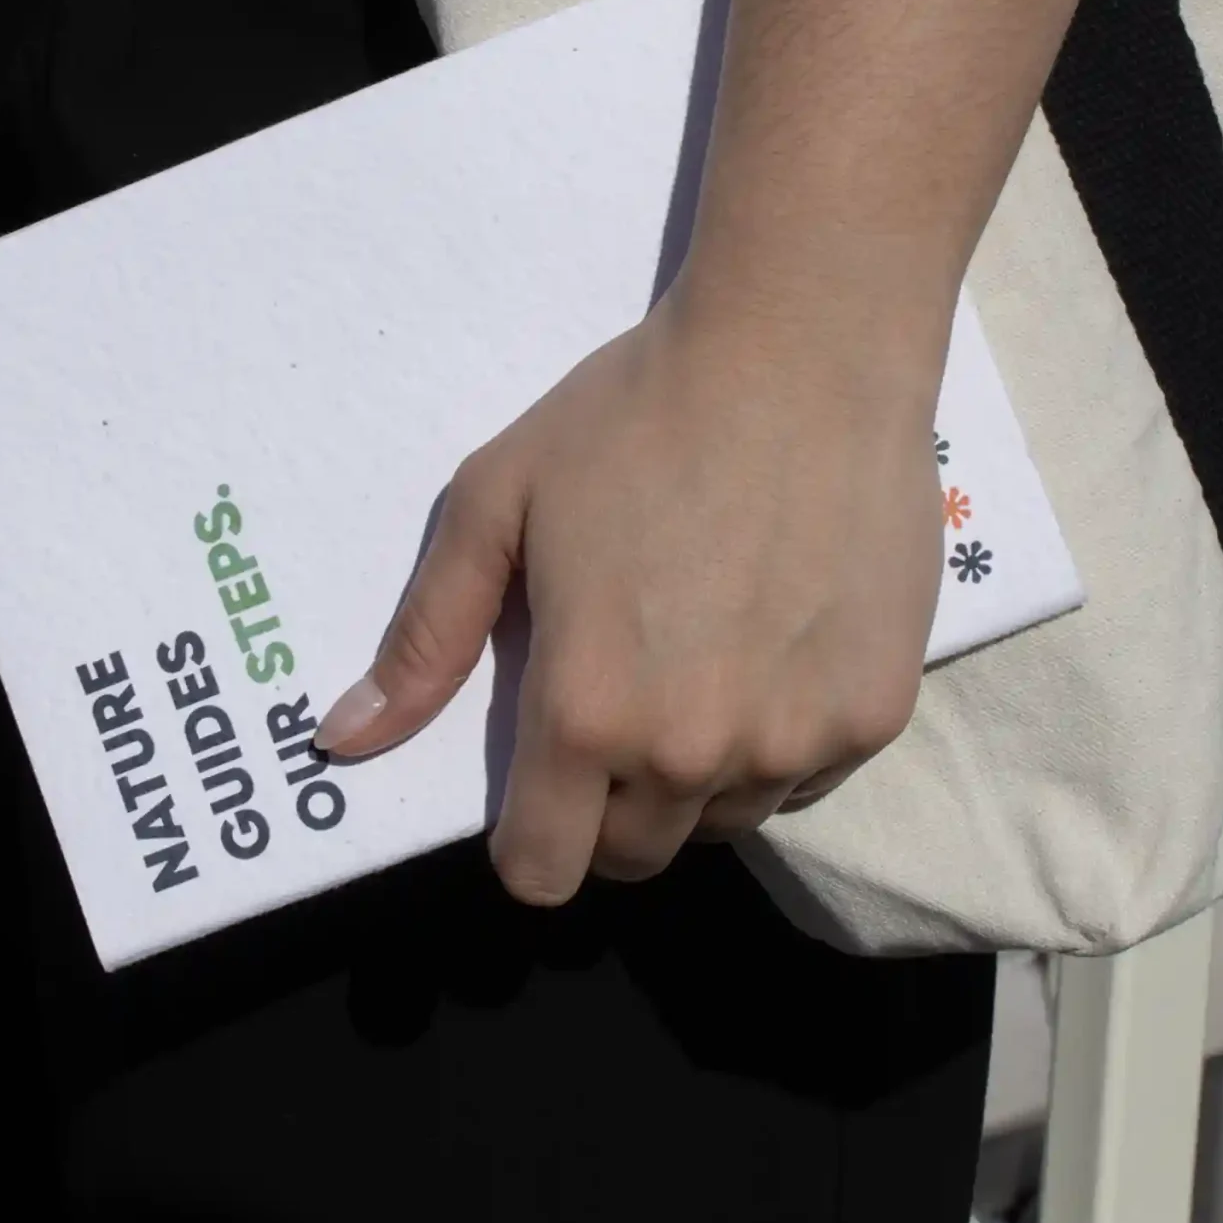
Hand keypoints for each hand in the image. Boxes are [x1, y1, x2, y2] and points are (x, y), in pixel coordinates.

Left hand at [314, 286, 946, 905]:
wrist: (804, 352)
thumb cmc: (635, 415)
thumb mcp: (497, 504)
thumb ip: (425, 637)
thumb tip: (346, 742)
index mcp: (587, 713)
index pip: (542, 870)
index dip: (527, 839)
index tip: (536, 781)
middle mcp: (694, 754)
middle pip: (634, 854)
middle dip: (609, 802)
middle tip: (618, 694)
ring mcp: (795, 743)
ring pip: (725, 820)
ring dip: (699, 775)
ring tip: (701, 657)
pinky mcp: (876, 715)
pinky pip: (807, 776)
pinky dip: (783, 739)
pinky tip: (775, 640)